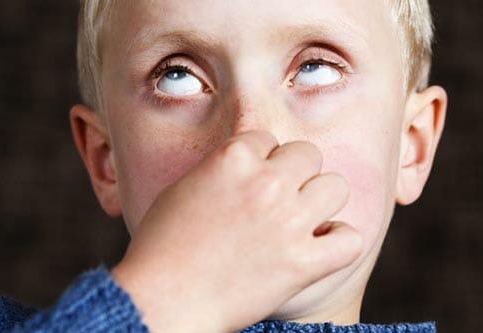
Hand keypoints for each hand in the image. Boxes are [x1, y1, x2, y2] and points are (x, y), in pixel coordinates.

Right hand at [112, 131, 361, 332]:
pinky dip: (338, 242)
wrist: (163, 299)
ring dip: (319, 200)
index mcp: (233, 159)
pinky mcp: (302, 263)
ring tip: (301, 217)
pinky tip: (317, 246)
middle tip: (279, 195)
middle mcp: (266, 183)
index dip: (260, 160)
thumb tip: (247, 168)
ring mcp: (288, 222)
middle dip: (294, 171)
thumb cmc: (162, 245)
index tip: (250, 181)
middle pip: (308, 153)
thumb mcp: (183, 188)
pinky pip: (349, 239)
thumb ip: (221, 169)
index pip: (268, 139)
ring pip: (335, 186)